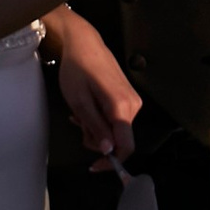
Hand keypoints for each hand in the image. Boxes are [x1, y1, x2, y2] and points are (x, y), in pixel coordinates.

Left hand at [49, 13, 141, 163]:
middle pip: (118, 139)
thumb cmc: (78, 70)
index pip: (126, 146)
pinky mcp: (128, 97)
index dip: (111, 162)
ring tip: (79, 112)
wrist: (84, 44)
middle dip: (96, 139)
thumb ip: (95, 128)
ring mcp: (132, 101)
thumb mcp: (80, 102)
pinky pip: (115, 119)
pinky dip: (100, 119)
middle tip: (77, 124)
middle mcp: (133, 105)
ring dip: (95, 128)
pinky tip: (87, 108)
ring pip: (115, 130)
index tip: (95, 166)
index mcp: (122, 107)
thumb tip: (109, 151)